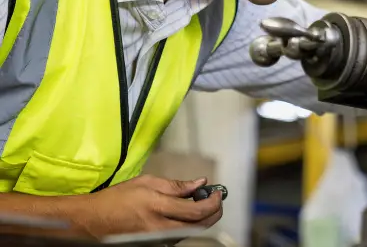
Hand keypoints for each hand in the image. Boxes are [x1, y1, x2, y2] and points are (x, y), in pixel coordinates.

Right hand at [68, 175, 222, 238]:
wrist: (92, 221)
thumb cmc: (117, 199)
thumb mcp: (147, 182)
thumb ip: (176, 185)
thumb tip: (199, 183)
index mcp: (159, 208)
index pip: (197, 211)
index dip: (213, 202)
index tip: (218, 193)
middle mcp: (161, 228)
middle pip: (199, 226)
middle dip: (215, 213)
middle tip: (217, 200)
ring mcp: (158, 240)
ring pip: (191, 232)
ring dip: (202, 219)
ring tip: (201, 203)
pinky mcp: (155, 244)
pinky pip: (179, 236)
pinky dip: (188, 225)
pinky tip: (186, 214)